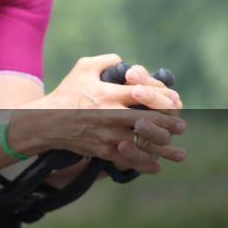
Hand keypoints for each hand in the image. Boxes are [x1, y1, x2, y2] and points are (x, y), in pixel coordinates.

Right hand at [34, 54, 186, 172]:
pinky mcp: (103, 150)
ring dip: (164, 149)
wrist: (46, 121)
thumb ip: (106, 61)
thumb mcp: (83, 68)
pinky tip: (156, 166)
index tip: (175, 101)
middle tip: (181, 126)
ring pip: (143, 144)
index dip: (164, 98)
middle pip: (150, 121)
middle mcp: (111, 115)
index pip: (144, 94)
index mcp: (108, 93)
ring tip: (178, 152)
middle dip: (170, 124)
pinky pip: (129, 160)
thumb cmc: (66, 92)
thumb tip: (125, 61)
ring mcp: (108, 135)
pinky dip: (144, 164)